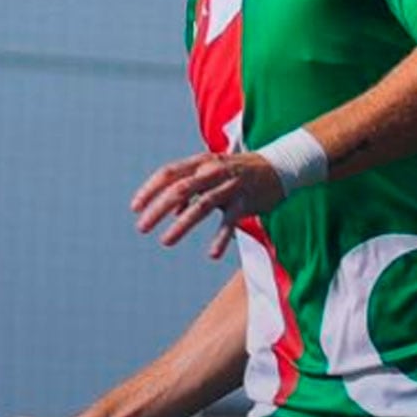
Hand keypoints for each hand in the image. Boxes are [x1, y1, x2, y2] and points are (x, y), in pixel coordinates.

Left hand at [130, 151, 284, 258]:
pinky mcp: (246, 201)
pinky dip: (221, 238)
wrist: (281, 165)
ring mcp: (230, 186)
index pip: (168, 173)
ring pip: (201, 206)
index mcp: (200, 162)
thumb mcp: (210, 172)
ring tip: (166, 241)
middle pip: (179, 189)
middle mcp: (213, 171)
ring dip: (181, 225)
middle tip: (141, 228)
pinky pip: (230, 222)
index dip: (149, 190)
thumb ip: (190, 190)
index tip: (134, 208)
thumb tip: (171, 211)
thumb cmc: (238, 171)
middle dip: (157, 209)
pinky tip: (211, 254)